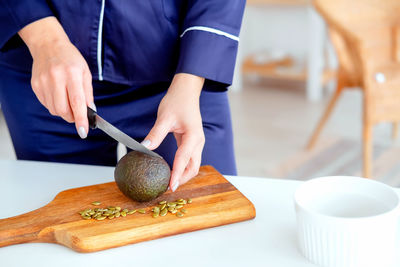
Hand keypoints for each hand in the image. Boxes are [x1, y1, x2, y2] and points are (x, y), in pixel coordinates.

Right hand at [18, 17, 93, 137]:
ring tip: (68, 100)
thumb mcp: (85, 73)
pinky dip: (55, 105)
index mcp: (72, 74)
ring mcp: (43, 82)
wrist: (49, 46)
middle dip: (72, 117)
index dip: (80, 119)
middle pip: (63, 110)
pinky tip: (58, 95)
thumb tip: (90, 111)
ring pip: (54, 110)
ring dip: (64, 112)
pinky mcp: (35, 85)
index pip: (77, 102)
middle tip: (77, 114)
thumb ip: (88, 93)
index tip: (83, 131)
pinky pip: (47, 104)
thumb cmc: (71, 59)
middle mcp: (56, 78)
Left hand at [143, 73, 204, 190]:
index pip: (184, 160)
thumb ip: (156, 134)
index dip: (177, 175)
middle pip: (193, 167)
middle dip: (182, 179)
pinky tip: (173, 170)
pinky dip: (183, 167)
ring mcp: (197, 142)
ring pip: (193, 165)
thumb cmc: (178, 101)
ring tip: (170, 181)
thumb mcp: (164, 117)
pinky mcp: (193, 141)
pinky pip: (190, 158)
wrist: (186, 91)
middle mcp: (198, 142)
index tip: (170, 186)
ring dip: (183, 175)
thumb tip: (145, 148)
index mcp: (193, 136)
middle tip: (168, 187)